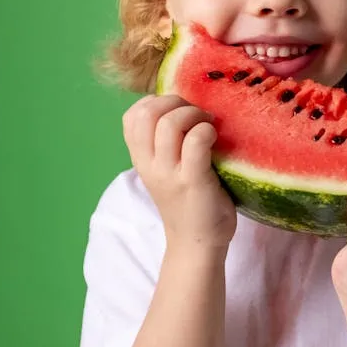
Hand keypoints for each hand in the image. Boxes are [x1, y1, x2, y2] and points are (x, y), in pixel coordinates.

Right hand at [122, 94, 236, 252]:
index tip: (178, 111)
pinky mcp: (193, 181)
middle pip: (147, 113)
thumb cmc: (189, 202)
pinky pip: (195, 141)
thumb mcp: (166, 171)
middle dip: (175, 102)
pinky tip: (215, 139)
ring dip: (194, 115)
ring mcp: (169, 173)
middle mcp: (149, 164)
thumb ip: (166, 145)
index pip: (131, 116)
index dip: (156, 102)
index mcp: (141, 159)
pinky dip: (207, 131)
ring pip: (170, 124)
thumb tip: (184, 108)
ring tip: (208, 126)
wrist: (197, 244)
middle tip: (197, 115)